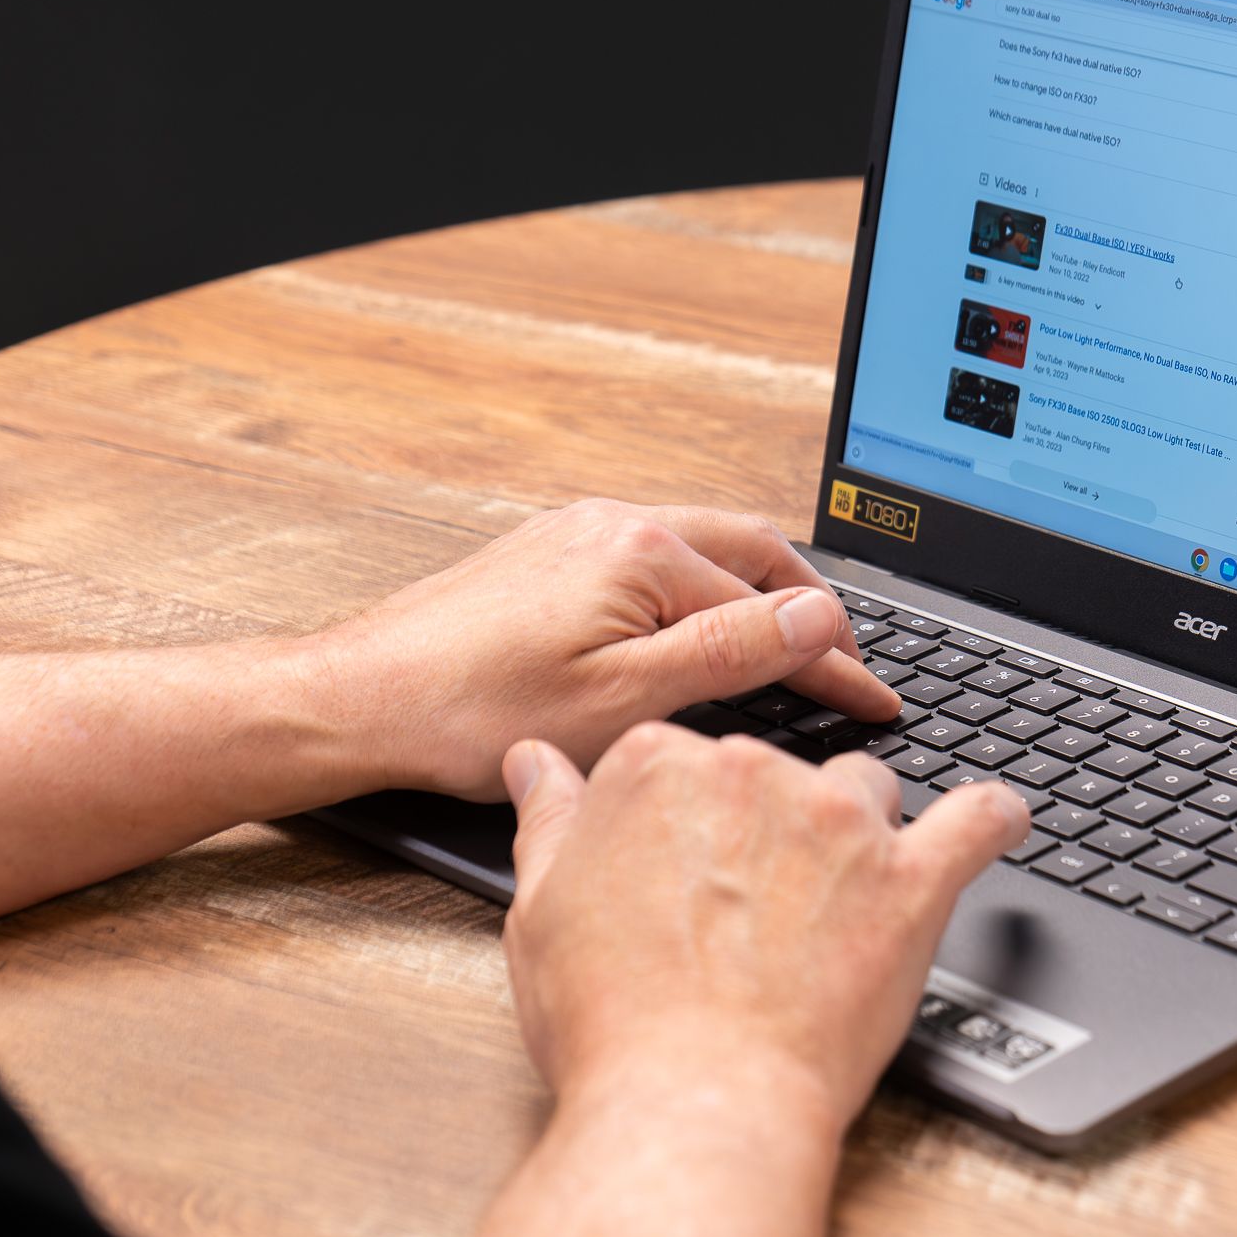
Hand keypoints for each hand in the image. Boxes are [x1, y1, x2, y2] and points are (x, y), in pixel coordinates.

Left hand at [316, 499, 898, 799]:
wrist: (358, 700)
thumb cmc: (472, 713)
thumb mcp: (623, 702)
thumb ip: (729, 654)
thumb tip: (816, 619)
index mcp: (643, 553)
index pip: (774, 609)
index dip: (835, 662)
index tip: (877, 697)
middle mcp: (614, 524)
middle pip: (749, 551)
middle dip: (808, 601)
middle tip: (845, 657)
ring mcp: (577, 532)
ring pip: (700, 549)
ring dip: (754, 590)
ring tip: (787, 642)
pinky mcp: (547, 553)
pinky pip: (652, 557)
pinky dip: (699, 590)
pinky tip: (696, 629)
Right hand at [497, 725, 1030, 1134]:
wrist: (695, 1099)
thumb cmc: (613, 1020)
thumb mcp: (541, 910)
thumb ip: (550, 821)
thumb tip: (537, 763)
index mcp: (658, 767)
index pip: (688, 756)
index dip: (692, 817)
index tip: (692, 863)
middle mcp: (752, 771)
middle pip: (779, 769)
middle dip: (771, 825)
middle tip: (752, 909)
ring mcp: (837, 821)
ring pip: (867, 789)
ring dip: (860, 830)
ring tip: (842, 900)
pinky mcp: (910, 878)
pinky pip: (977, 820)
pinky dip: (993, 818)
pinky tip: (999, 820)